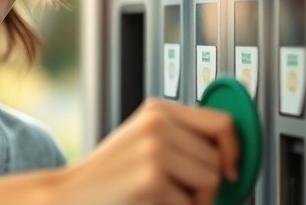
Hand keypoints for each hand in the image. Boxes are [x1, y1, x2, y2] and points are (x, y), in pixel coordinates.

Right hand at [59, 98, 238, 204]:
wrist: (69, 195)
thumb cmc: (110, 179)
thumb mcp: (147, 146)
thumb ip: (184, 144)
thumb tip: (234, 160)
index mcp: (158, 110)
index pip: (221, 121)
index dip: (236, 149)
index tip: (233, 169)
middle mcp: (157, 123)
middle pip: (219, 157)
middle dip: (208, 185)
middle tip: (179, 193)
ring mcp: (154, 149)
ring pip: (211, 180)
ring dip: (195, 201)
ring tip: (162, 197)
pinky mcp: (151, 178)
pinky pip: (191, 204)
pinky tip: (147, 203)